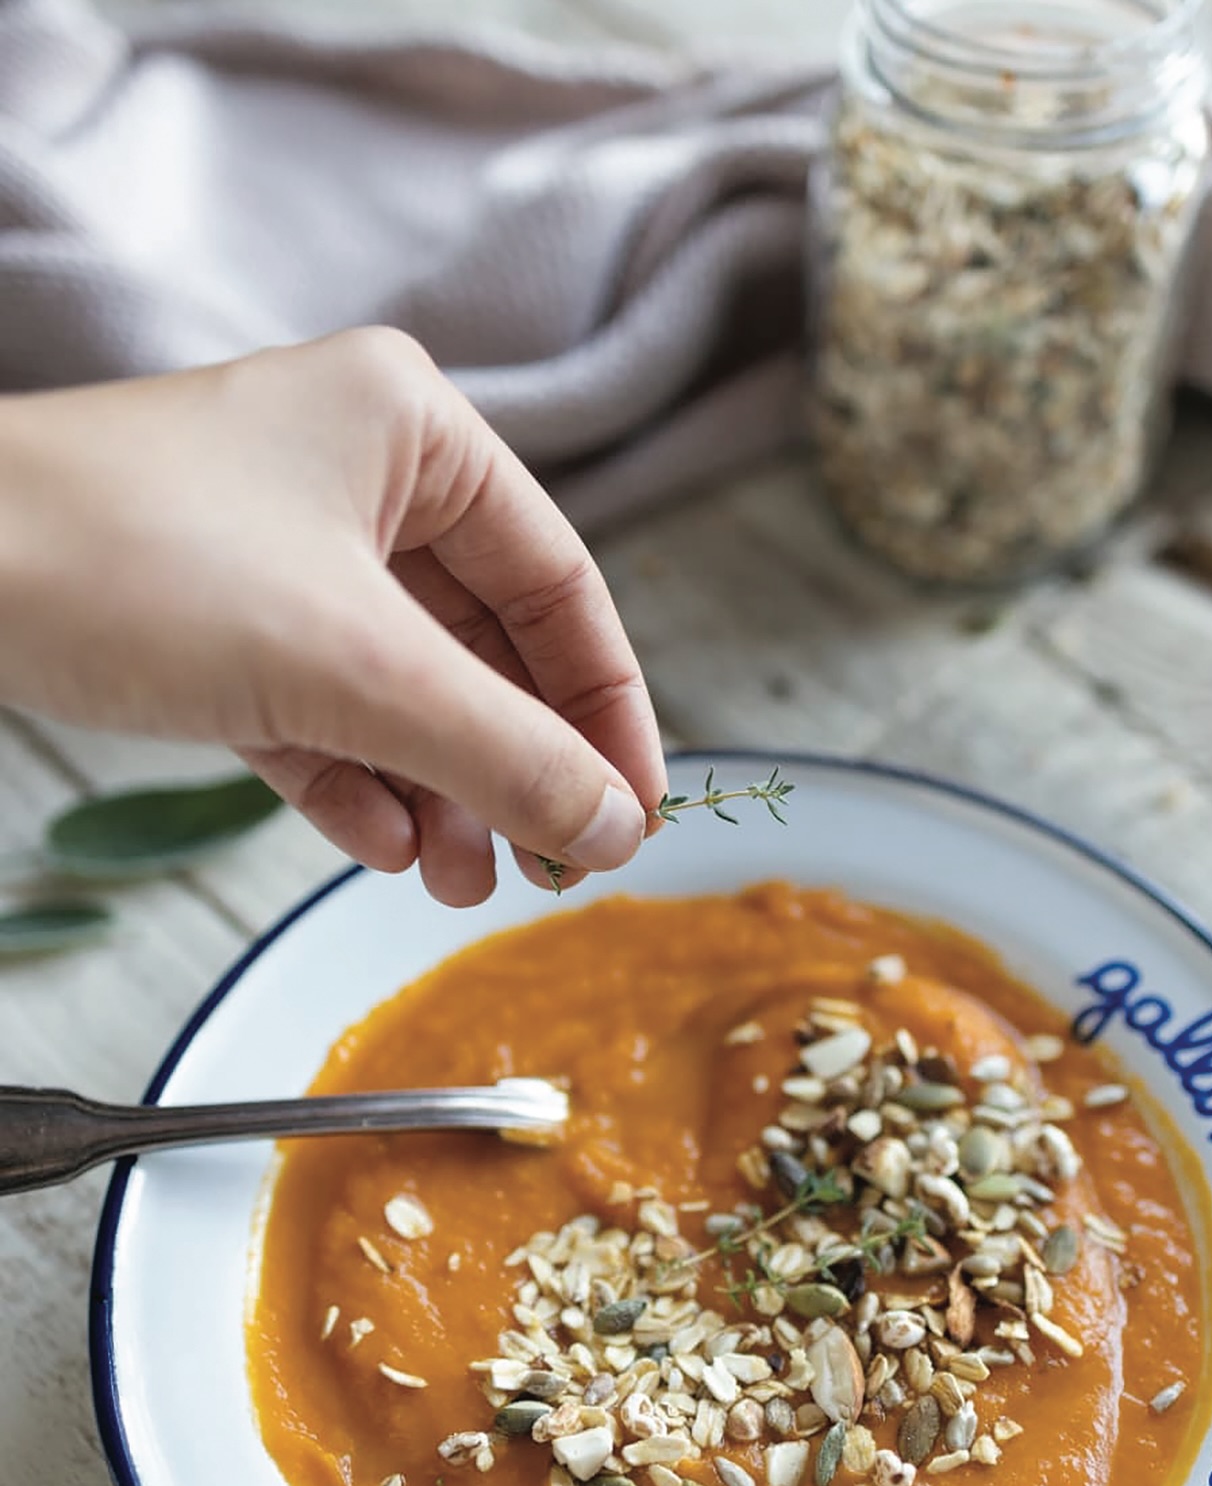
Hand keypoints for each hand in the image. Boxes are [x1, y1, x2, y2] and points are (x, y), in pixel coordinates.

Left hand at [0, 328, 664, 903]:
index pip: (559, 584)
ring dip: (443, 792)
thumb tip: (614, 826)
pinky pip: (323, 714)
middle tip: (556, 865)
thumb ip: (503, 752)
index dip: (609, 708)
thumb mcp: (355, 667)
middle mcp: (356, 479)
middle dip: (516, 766)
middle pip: (486, 648)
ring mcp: (284, 553)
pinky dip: (359, 783)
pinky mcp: (218, 624)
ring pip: (404, 691)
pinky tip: (387, 848)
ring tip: (465, 884)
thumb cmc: (131, 560)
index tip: (636, 809)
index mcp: (412, 431)